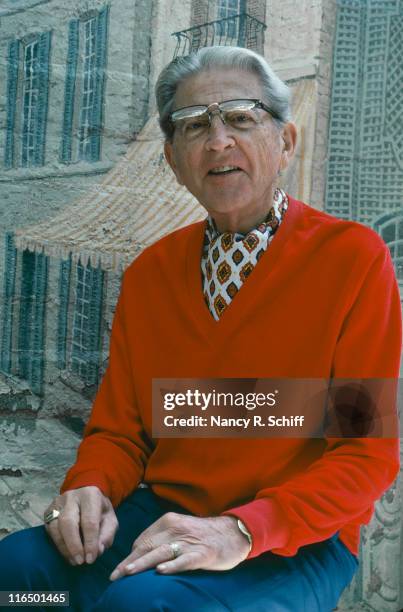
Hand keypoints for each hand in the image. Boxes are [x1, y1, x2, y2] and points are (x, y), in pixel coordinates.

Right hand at [44, 486, 117, 566]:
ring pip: (55, 527)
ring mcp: (57, 503)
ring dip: (64, 548)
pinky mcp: (48, 511)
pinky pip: (49, 530)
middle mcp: (71, 497)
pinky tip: (66, 554)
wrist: (87, 498)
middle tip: (80, 562)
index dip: (90, 542)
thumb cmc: (100, 511)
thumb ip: (107, 535)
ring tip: (74, 561)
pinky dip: (57, 545)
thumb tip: (98, 551)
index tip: (90, 559)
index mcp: (90, 495)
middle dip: (73, 545)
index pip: (89, 520)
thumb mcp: (110, 520)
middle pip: (68, 522)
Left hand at [110, 513, 249, 579]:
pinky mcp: (203, 554)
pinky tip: (161, 571)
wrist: (233, 533)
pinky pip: (185, 560)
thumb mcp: (180, 530)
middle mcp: (176, 528)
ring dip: (143, 562)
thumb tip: (140, 554)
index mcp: (169, 520)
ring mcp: (189, 541)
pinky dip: (172, 565)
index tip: (120, 570)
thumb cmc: (202, 535)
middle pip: (148, 546)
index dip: (130, 556)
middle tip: (115, 576)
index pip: (143, 540)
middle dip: (130, 562)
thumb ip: (162, 538)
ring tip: (129, 573)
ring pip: (161, 552)